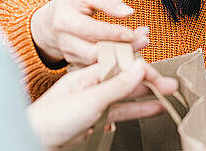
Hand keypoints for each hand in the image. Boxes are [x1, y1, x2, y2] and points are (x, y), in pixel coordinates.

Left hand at [27, 58, 178, 149]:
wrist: (34, 141)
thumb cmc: (51, 119)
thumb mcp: (89, 98)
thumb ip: (117, 84)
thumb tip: (138, 67)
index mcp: (88, 73)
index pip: (122, 66)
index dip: (143, 69)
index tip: (160, 75)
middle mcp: (92, 85)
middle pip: (127, 80)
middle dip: (150, 81)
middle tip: (171, 84)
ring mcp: (94, 103)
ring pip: (127, 96)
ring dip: (148, 96)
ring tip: (168, 95)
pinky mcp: (95, 119)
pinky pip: (121, 112)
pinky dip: (138, 110)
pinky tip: (151, 108)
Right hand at [31, 0, 148, 67]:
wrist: (51, 23)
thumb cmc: (73, 4)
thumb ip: (107, 0)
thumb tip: (128, 12)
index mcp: (64, 21)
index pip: (91, 31)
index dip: (114, 33)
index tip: (133, 33)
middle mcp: (65, 42)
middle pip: (95, 53)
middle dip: (122, 48)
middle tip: (144, 40)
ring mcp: (70, 57)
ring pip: (99, 64)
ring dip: (123, 56)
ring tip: (142, 43)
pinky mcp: (77, 66)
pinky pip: (100, 69)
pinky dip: (119, 62)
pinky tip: (133, 52)